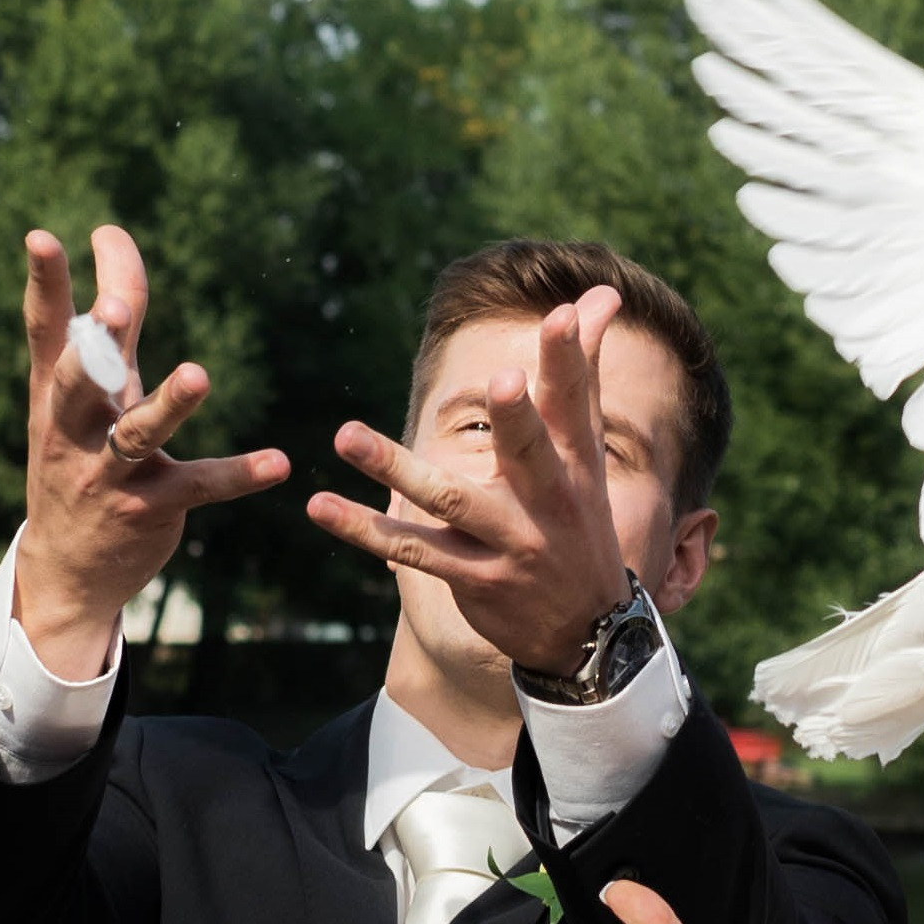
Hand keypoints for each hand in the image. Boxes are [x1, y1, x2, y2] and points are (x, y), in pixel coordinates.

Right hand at [14, 227, 288, 676]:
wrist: (64, 568)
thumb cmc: (76, 453)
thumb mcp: (83, 389)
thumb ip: (106, 317)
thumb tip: (111, 233)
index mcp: (54, 392)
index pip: (46, 330)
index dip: (44, 283)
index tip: (42, 237)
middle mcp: (73, 428)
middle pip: (77, 381)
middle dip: (95, 348)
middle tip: (113, 311)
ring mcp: (107, 472)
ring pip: (137, 434)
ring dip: (169, 405)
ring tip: (198, 375)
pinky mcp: (149, 507)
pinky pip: (198, 486)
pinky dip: (238, 474)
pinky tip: (279, 463)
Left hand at [306, 288, 635, 676]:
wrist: (587, 630)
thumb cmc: (579, 516)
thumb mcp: (588, 448)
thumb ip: (582, 370)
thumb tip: (602, 294)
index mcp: (575, 460)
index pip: (574, 400)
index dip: (569, 357)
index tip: (562, 313)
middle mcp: (546, 499)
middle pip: (529, 450)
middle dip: (518, 417)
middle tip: (502, 379)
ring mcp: (509, 541)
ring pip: (449, 499)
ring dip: (394, 467)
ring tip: (345, 434)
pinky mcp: (472, 577)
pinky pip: (412, 550)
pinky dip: (365, 530)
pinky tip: (321, 506)